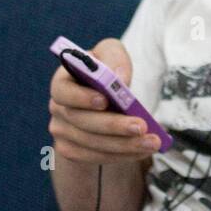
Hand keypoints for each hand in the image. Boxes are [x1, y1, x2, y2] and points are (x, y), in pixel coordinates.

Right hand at [49, 38, 161, 163]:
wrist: (107, 98)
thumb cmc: (107, 70)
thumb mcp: (112, 53)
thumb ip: (114, 58)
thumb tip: (119, 78)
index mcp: (63, 81)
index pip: (62, 91)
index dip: (81, 97)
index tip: (104, 101)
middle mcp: (58, 108)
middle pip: (81, 121)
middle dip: (113, 125)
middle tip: (141, 127)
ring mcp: (63, 132)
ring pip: (91, 143)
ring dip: (123, 145)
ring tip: (151, 142)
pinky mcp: (73, 150)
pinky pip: (95, 157)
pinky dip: (121, 155)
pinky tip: (142, 151)